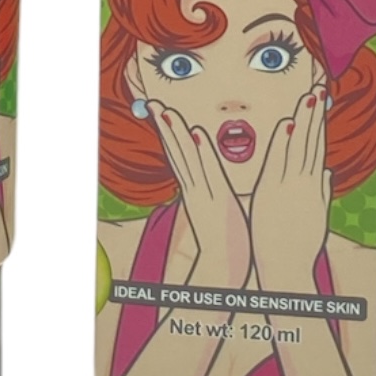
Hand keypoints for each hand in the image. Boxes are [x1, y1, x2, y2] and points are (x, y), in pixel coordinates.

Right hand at [149, 101, 249, 289]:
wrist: (223, 273)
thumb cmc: (221, 246)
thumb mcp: (212, 216)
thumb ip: (205, 200)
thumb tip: (202, 190)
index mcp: (194, 192)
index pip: (179, 158)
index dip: (169, 134)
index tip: (161, 112)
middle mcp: (194, 191)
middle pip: (176, 153)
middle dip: (164, 127)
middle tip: (152, 102)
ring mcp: (204, 195)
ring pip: (187, 158)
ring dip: (177, 133)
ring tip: (166, 110)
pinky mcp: (218, 201)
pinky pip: (208, 173)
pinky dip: (202, 153)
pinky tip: (196, 135)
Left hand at [249, 92, 331, 292]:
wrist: (286, 270)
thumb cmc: (299, 247)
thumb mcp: (315, 216)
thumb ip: (321, 192)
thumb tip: (326, 173)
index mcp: (313, 186)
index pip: (316, 146)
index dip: (319, 122)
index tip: (321, 100)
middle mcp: (304, 183)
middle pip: (311, 141)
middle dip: (315, 113)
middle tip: (319, 87)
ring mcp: (290, 187)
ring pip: (299, 147)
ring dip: (304, 121)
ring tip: (309, 97)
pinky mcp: (273, 193)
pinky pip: (278, 162)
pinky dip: (283, 144)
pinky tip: (288, 125)